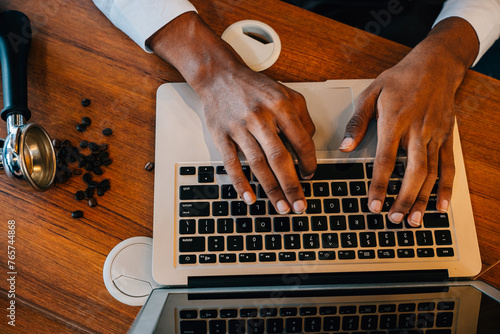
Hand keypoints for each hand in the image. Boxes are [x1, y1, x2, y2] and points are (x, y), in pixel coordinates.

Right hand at [201, 66, 316, 213]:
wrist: (219, 75)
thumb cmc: (254, 87)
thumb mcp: (286, 93)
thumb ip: (302, 117)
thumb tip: (309, 144)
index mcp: (280, 106)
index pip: (301, 142)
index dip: (308, 163)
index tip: (310, 176)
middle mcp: (260, 117)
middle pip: (279, 158)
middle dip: (292, 186)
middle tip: (300, 206)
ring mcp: (239, 127)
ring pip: (258, 164)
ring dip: (271, 189)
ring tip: (282, 207)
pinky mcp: (221, 135)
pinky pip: (232, 163)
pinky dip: (241, 183)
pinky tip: (250, 197)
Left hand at [339, 18, 478, 225]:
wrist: (436, 63)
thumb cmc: (400, 78)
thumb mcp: (372, 92)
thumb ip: (357, 122)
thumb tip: (344, 147)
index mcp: (395, 120)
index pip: (385, 159)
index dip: (379, 184)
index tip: (374, 204)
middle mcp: (418, 130)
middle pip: (412, 171)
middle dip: (403, 198)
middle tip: (395, 219)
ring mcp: (436, 134)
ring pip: (431, 172)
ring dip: (422, 198)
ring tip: (414, 220)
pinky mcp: (448, 136)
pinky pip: (449, 165)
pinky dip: (446, 187)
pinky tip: (441, 205)